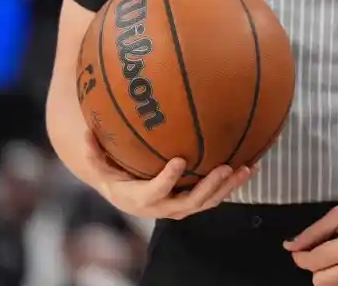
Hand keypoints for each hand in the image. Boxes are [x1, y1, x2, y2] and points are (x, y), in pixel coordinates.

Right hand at [81, 130, 251, 219]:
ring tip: (246, 168)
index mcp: (139, 199)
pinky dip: (233, 183)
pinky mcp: (194, 202)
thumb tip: (86, 130)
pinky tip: (251, 165)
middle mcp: (162, 208)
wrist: (125, 194)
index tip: (179, 161)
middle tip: (224, 167)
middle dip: (208, 187)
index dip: (167, 180)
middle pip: (189, 203)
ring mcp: (180, 207)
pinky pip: (215, 196)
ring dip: (228, 187)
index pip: (154, 193)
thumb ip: (94, 151)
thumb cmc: (113, 173)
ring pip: (208, 202)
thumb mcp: (100, 164)